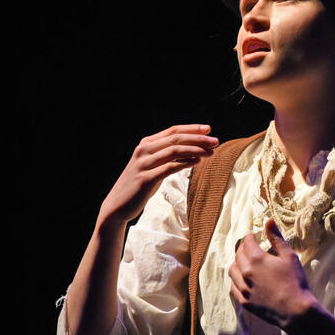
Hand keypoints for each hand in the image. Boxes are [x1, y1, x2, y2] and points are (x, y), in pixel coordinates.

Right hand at [98, 124, 217, 228]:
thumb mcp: (153, 167)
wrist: (118, 205)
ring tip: (211, 152)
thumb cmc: (139, 186)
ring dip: (195, 150)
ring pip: (174, 151)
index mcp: (146, 144)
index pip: (172, 131)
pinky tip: (197, 162)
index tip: (208, 129)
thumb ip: (167, 157)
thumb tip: (192, 152)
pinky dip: (184, 163)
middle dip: (198, 138)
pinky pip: (168, 168)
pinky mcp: (145, 179)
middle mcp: (144, 151)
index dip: (191, 129)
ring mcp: (143, 164)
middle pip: (175, 139)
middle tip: (216, 141)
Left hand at [228, 220, 315, 329]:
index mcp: (256, 259)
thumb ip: (276, 238)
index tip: (254, 236)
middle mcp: (245, 272)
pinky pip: (233, 286)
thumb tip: (268, 220)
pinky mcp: (244, 301)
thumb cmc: (295, 282)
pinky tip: (242, 279)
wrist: (295, 311)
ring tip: (244, 262)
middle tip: (249, 247)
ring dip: (237, 263)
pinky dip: (236, 279)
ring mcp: (243, 288)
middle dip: (243, 248)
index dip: (250, 237)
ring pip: (232, 270)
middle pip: (238, 255)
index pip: (247, 243)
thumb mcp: (289, 256)